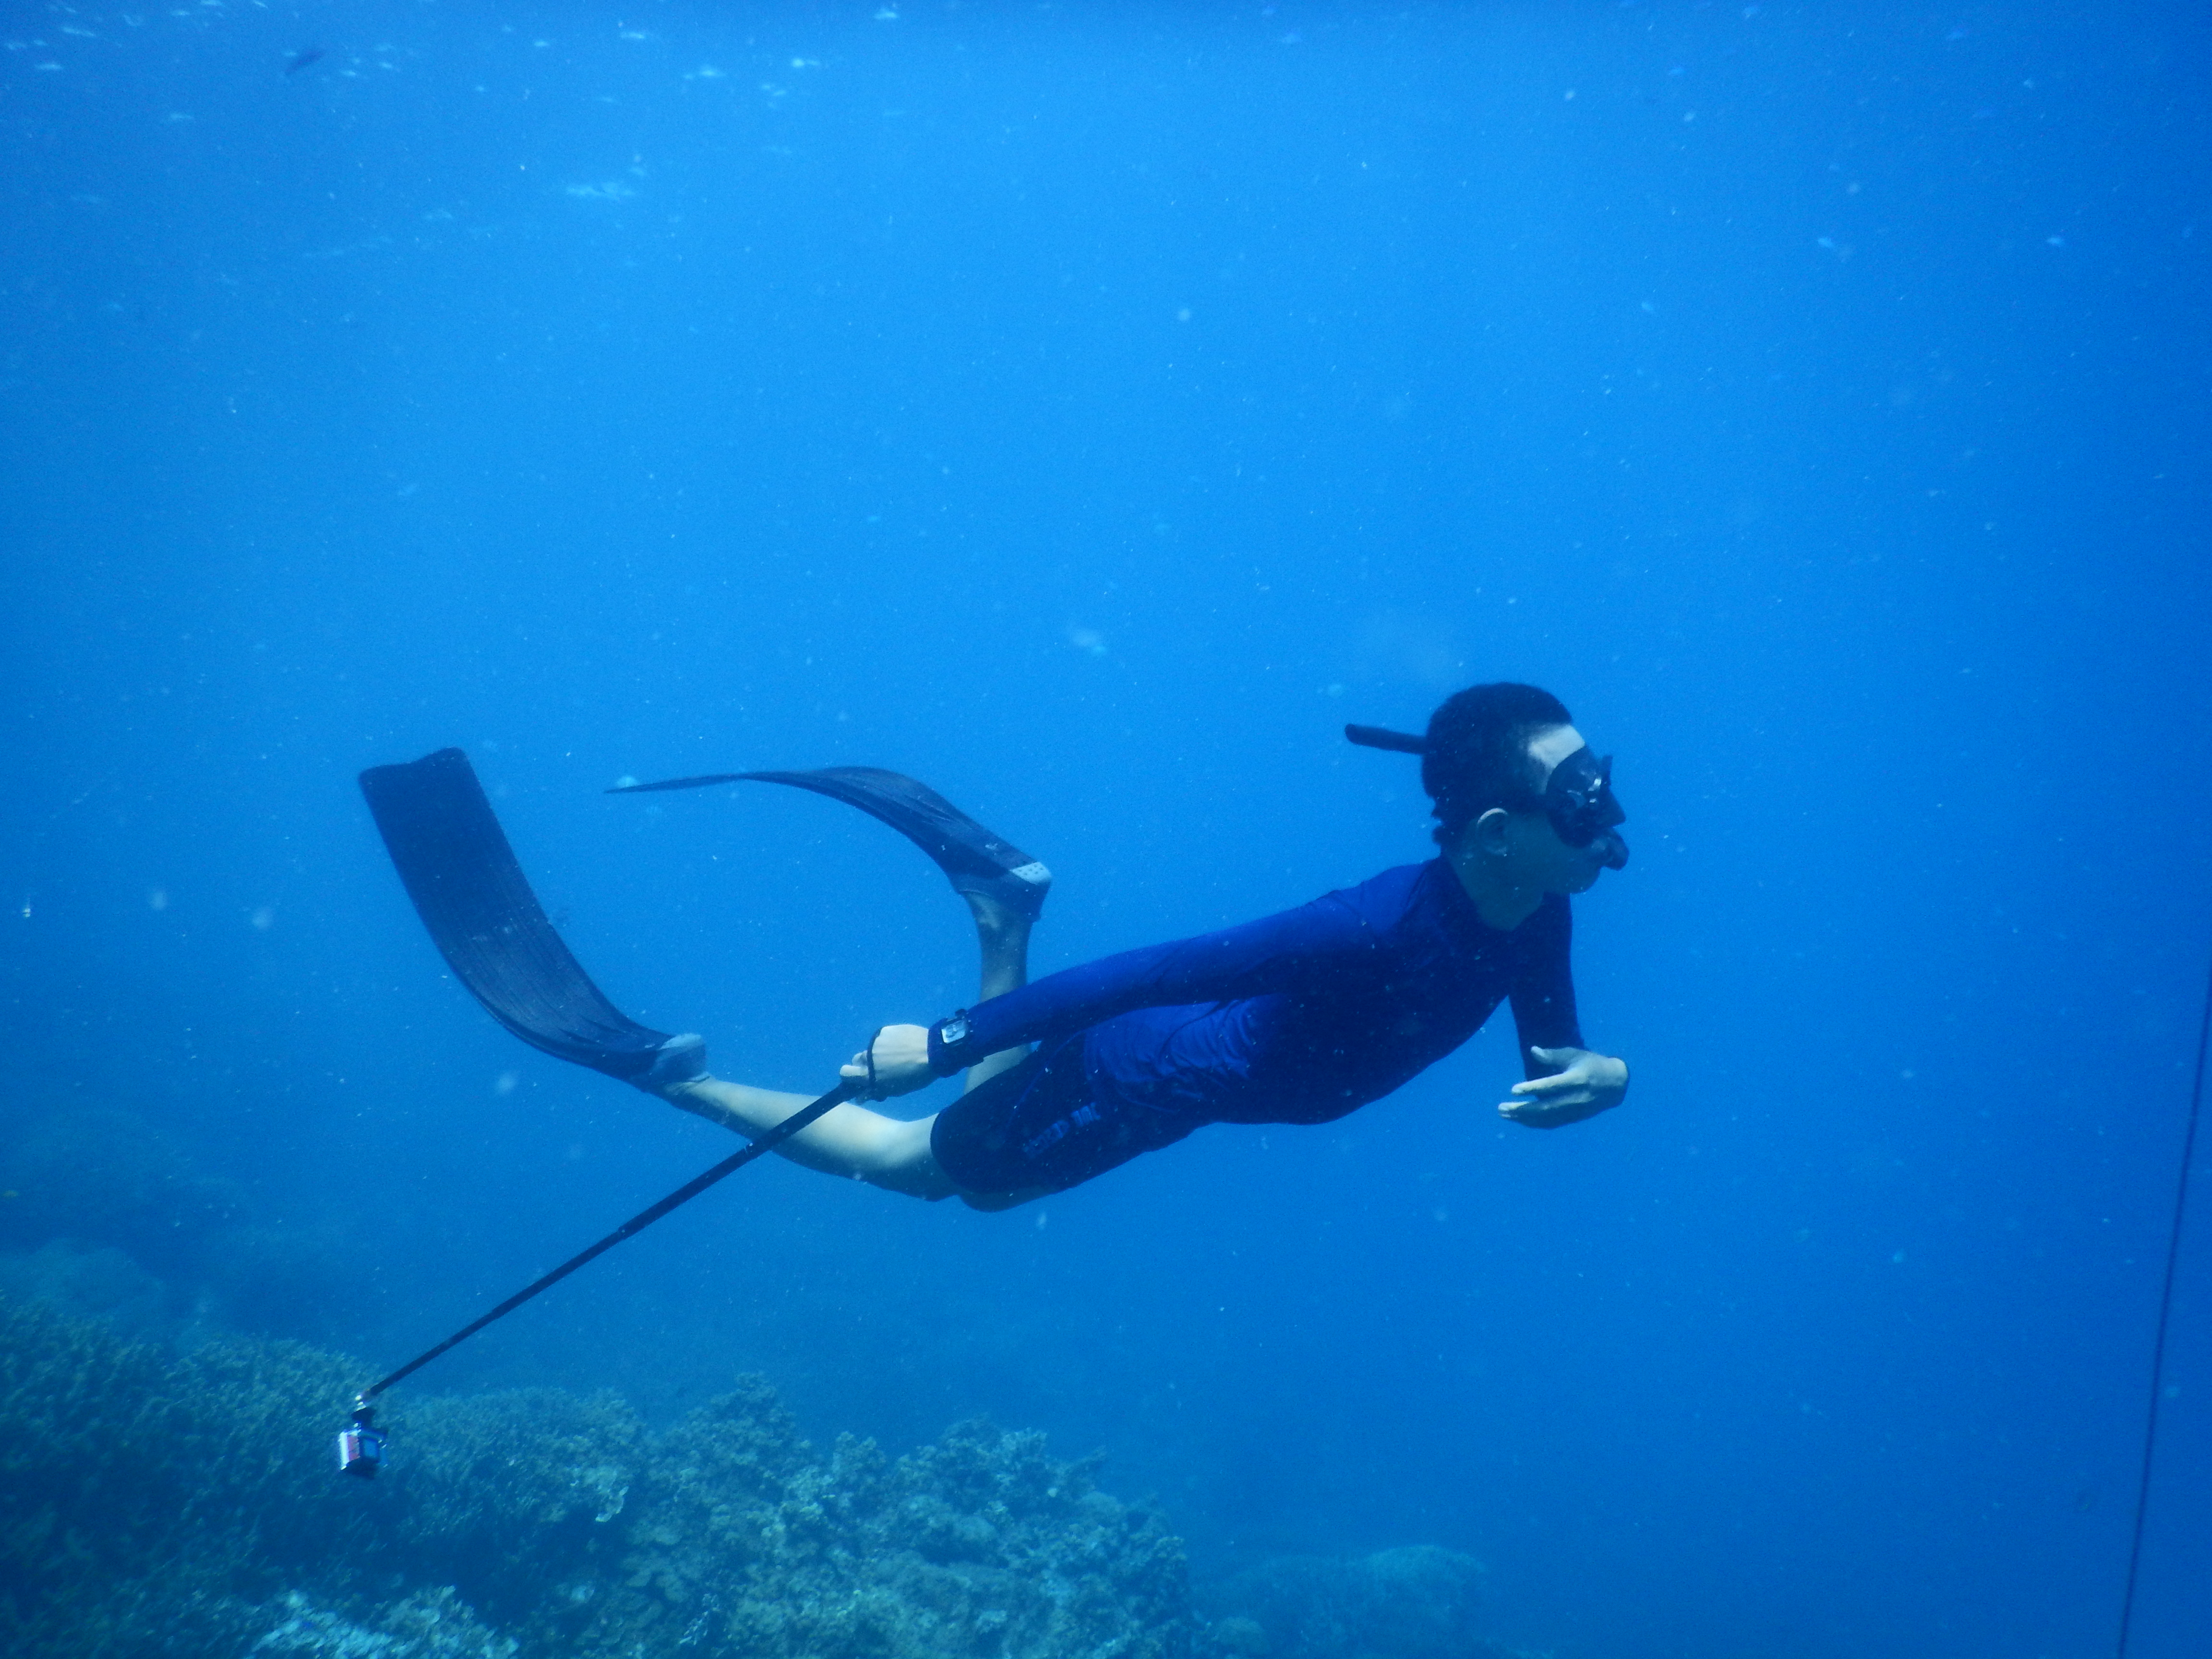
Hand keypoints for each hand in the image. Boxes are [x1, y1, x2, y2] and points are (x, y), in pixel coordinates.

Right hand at [841, 1023, 934, 1100]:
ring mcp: (876, 1042)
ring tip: (896, 1056)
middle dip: (864, 1065)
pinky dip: (888, 1043)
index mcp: (868, 1074)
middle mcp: (867, 1056)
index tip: (859, 1078)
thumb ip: (875, 1091)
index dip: (849, 1076)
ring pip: (870, 1049)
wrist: (934, 1051)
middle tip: (880, 1069)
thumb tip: (860, 1097)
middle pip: (857, 1060)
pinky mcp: (885, 1030)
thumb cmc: (916, 1076)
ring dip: (878, 1054)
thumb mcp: (896, 1090)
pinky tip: (903, 1045)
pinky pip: (882, 1038)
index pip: (844, 1073)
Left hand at [1500, 1046, 1627, 1128]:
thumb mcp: (1575, 1055)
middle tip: (1501, 1107)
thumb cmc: (1591, 1064)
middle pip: (1545, 1108)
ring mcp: (1575, 1111)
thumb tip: (1533, 1051)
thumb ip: (1553, 1055)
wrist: (1615, 1084)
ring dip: (1524, 1118)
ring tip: (1505, 1114)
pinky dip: (1534, 1123)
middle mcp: (1576, 1098)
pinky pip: (1551, 1123)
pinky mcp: (1574, 1118)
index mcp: (1577, 1079)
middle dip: (1522, 1109)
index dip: (1532, 1088)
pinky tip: (1520, 1119)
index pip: (1551, 1086)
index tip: (1513, 1090)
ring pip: (1546, 1119)